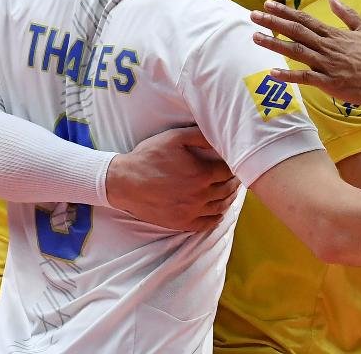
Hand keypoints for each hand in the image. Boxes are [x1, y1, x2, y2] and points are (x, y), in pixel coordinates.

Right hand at [106, 126, 240, 231]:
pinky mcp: (182, 223)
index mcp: (202, 174)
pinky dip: (217, 216)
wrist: (124, 182)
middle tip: (236, 175)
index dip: (235, 166)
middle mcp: (200, 196)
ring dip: (229, 198)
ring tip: (230, 190)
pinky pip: (208, 223)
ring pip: (221, 207)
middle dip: (235, 181)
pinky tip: (218, 210)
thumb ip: (200, 135)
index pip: (230, 172)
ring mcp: (191, 212)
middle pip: (228, 190)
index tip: (236, 162)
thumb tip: (220, 136)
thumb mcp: (174, 138)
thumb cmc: (148, 157)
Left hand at [250, 0, 360, 106]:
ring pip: (296, 51)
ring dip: (274, 43)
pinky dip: (288, 75)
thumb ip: (347, 14)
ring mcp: (326, 64)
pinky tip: (272, 73)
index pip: (304, 20)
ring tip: (256, 37)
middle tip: (253, 15)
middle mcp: (326, 46)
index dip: (284, 12)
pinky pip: (305, 77)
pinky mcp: (329, 82)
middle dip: (273, 22)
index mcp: (333, 34)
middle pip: (295, 31)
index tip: (267, 5)